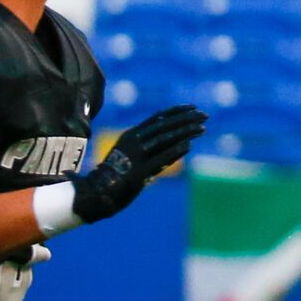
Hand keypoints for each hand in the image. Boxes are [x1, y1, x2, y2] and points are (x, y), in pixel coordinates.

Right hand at [69, 104, 207, 223]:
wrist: (96, 192)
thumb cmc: (116, 175)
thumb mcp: (130, 154)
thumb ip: (149, 147)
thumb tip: (176, 144)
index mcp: (131, 135)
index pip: (158, 118)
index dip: (177, 112)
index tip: (193, 108)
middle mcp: (133, 141)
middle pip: (164, 125)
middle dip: (186, 119)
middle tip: (204, 115)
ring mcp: (136, 156)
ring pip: (164, 139)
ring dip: (184, 132)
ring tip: (202, 127)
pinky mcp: (139, 172)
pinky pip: (160, 158)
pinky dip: (175, 150)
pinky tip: (189, 145)